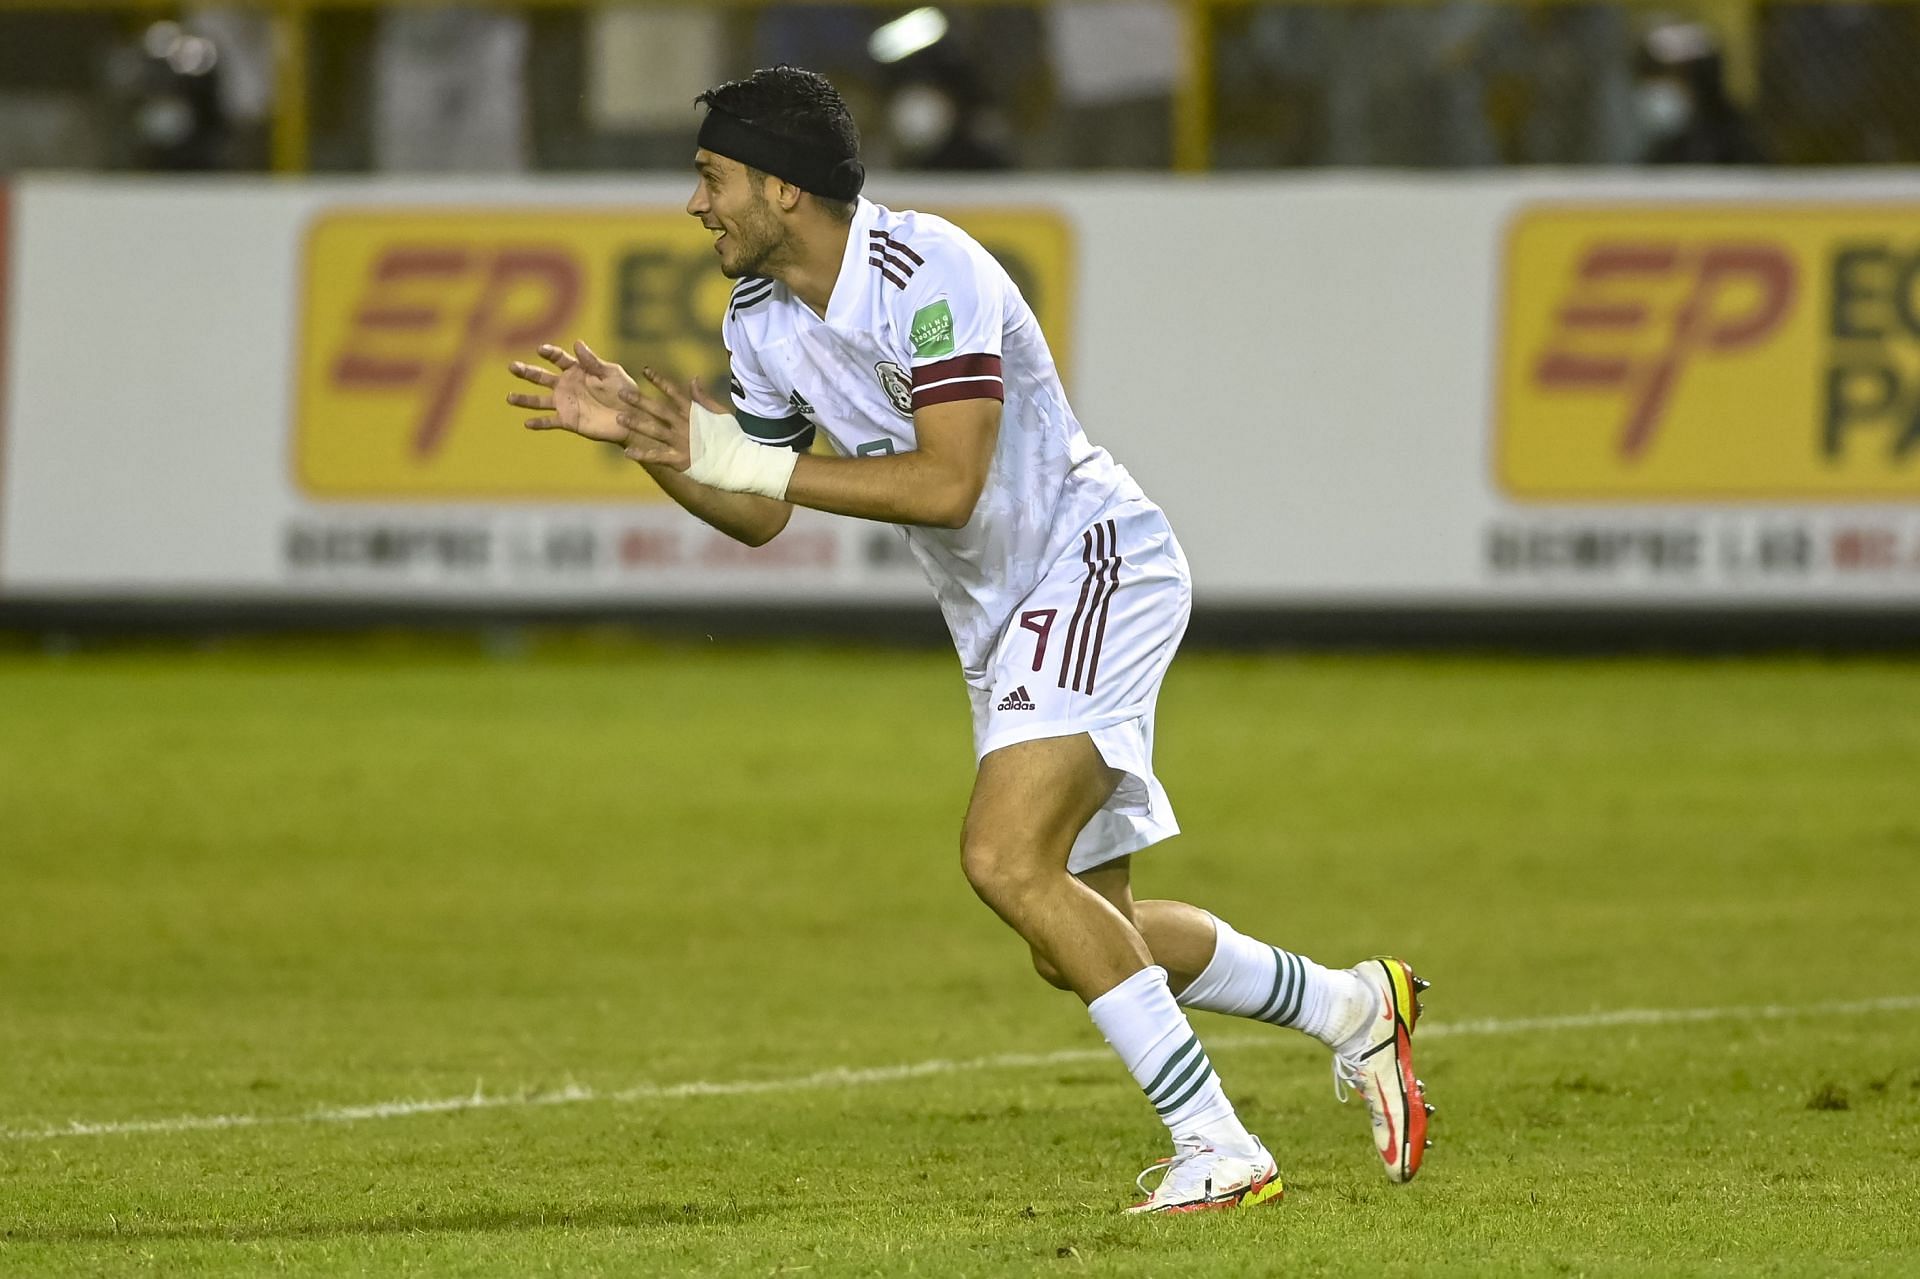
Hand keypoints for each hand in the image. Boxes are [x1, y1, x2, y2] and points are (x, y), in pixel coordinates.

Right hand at [506, 340, 636, 444]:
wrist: (631, 417)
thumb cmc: (624, 391)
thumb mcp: (610, 373)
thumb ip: (592, 362)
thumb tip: (577, 343)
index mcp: (577, 370)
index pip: (558, 359)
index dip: (550, 353)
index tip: (542, 350)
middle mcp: (567, 385)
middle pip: (541, 377)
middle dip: (526, 372)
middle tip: (512, 366)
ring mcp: (566, 403)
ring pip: (539, 401)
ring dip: (524, 399)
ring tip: (509, 398)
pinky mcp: (568, 421)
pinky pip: (550, 422)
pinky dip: (539, 423)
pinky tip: (527, 423)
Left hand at [616, 369, 732, 473]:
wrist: (738, 462)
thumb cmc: (732, 437)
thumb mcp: (721, 412)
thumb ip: (703, 397)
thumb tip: (693, 378)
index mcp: (693, 413)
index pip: (674, 393)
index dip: (659, 381)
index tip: (644, 370)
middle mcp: (684, 426)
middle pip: (658, 410)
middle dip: (640, 401)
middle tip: (621, 393)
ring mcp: (681, 443)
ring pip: (654, 431)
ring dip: (636, 424)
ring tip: (619, 418)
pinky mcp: (680, 460)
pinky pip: (657, 457)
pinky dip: (643, 455)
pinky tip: (627, 452)